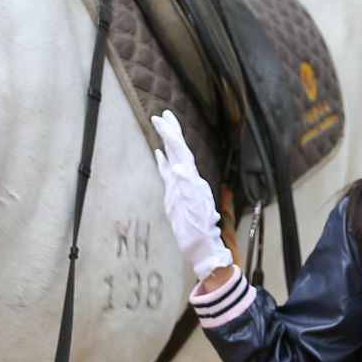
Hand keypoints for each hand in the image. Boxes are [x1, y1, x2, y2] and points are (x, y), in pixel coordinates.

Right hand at [151, 111, 231, 279]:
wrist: (202, 246)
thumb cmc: (198, 231)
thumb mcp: (193, 210)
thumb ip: (186, 188)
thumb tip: (177, 167)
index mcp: (192, 180)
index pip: (181, 151)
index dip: (171, 135)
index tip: (161, 120)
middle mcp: (188, 179)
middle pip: (179, 150)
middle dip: (172, 132)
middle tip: (162, 114)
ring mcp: (181, 186)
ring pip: (173, 158)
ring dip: (168, 142)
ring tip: (161, 127)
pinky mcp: (175, 195)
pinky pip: (168, 173)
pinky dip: (163, 161)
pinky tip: (159, 154)